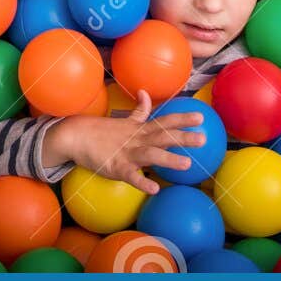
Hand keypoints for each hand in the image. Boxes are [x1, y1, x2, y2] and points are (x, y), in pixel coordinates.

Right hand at [42, 90, 206, 194]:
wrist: (76, 136)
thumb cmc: (103, 131)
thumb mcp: (125, 121)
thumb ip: (139, 110)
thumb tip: (145, 93)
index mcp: (141, 129)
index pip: (164, 121)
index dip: (182, 119)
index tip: (201, 116)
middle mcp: (137, 139)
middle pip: (163, 137)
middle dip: (183, 137)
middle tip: (204, 138)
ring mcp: (127, 153)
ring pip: (150, 155)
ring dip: (168, 159)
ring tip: (187, 164)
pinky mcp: (116, 167)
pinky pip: (131, 176)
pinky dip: (142, 182)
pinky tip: (154, 188)